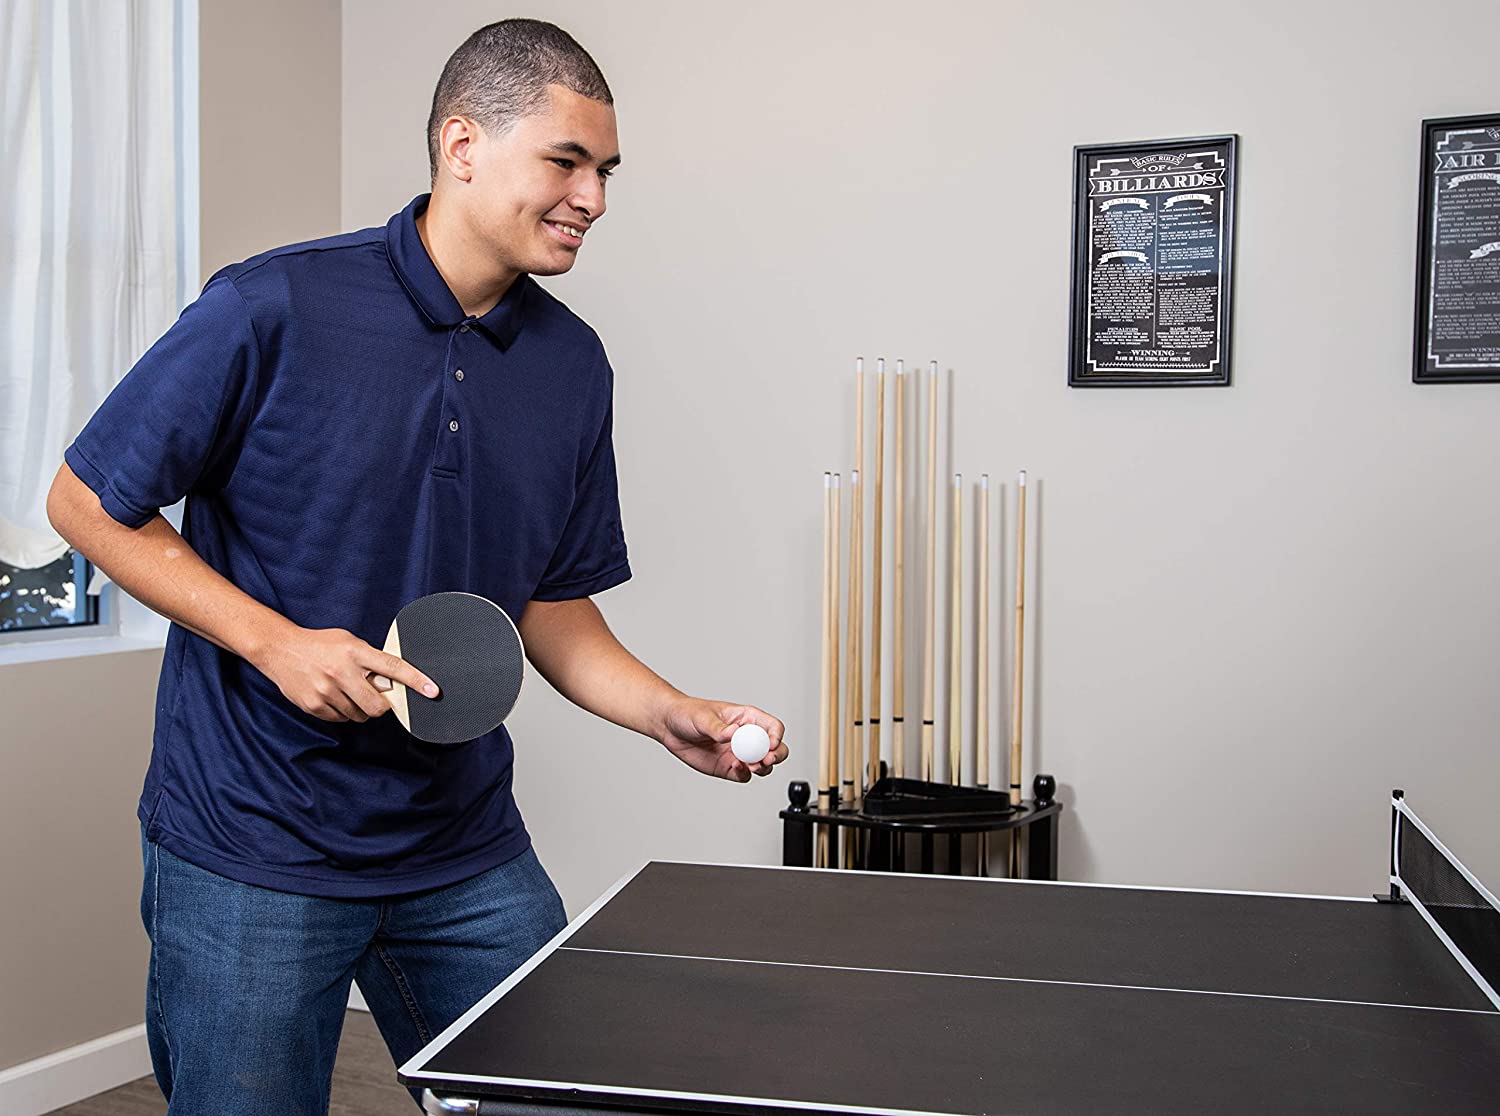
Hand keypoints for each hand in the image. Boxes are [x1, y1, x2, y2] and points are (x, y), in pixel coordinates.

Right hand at [255, 624, 438, 723]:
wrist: (280, 649)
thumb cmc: (320, 644)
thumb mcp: (349, 642)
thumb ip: (370, 659)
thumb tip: (392, 681)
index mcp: (355, 651)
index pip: (393, 667)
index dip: (415, 680)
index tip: (432, 690)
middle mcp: (342, 671)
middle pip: (377, 705)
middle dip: (380, 705)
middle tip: (373, 696)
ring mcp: (326, 690)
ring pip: (359, 715)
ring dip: (359, 708)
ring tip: (345, 690)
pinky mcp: (314, 705)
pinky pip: (341, 719)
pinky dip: (341, 712)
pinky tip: (332, 696)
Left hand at [658, 698, 788, 782]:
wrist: (670, 728)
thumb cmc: (688, 714)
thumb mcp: (703, 717)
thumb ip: (718, 727)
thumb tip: (732, 733)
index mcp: (747, 718)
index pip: (772, 726)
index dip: (776, 736)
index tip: (770, 745)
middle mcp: (747, 737)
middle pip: (775, 748)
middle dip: (776, 755)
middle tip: (766, 760)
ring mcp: (739, 753)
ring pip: (763, 765)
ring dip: (762, 768)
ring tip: (751, 766)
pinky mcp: (729, 768)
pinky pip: (744, 775)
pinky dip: (744, 775)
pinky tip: (735, 768)